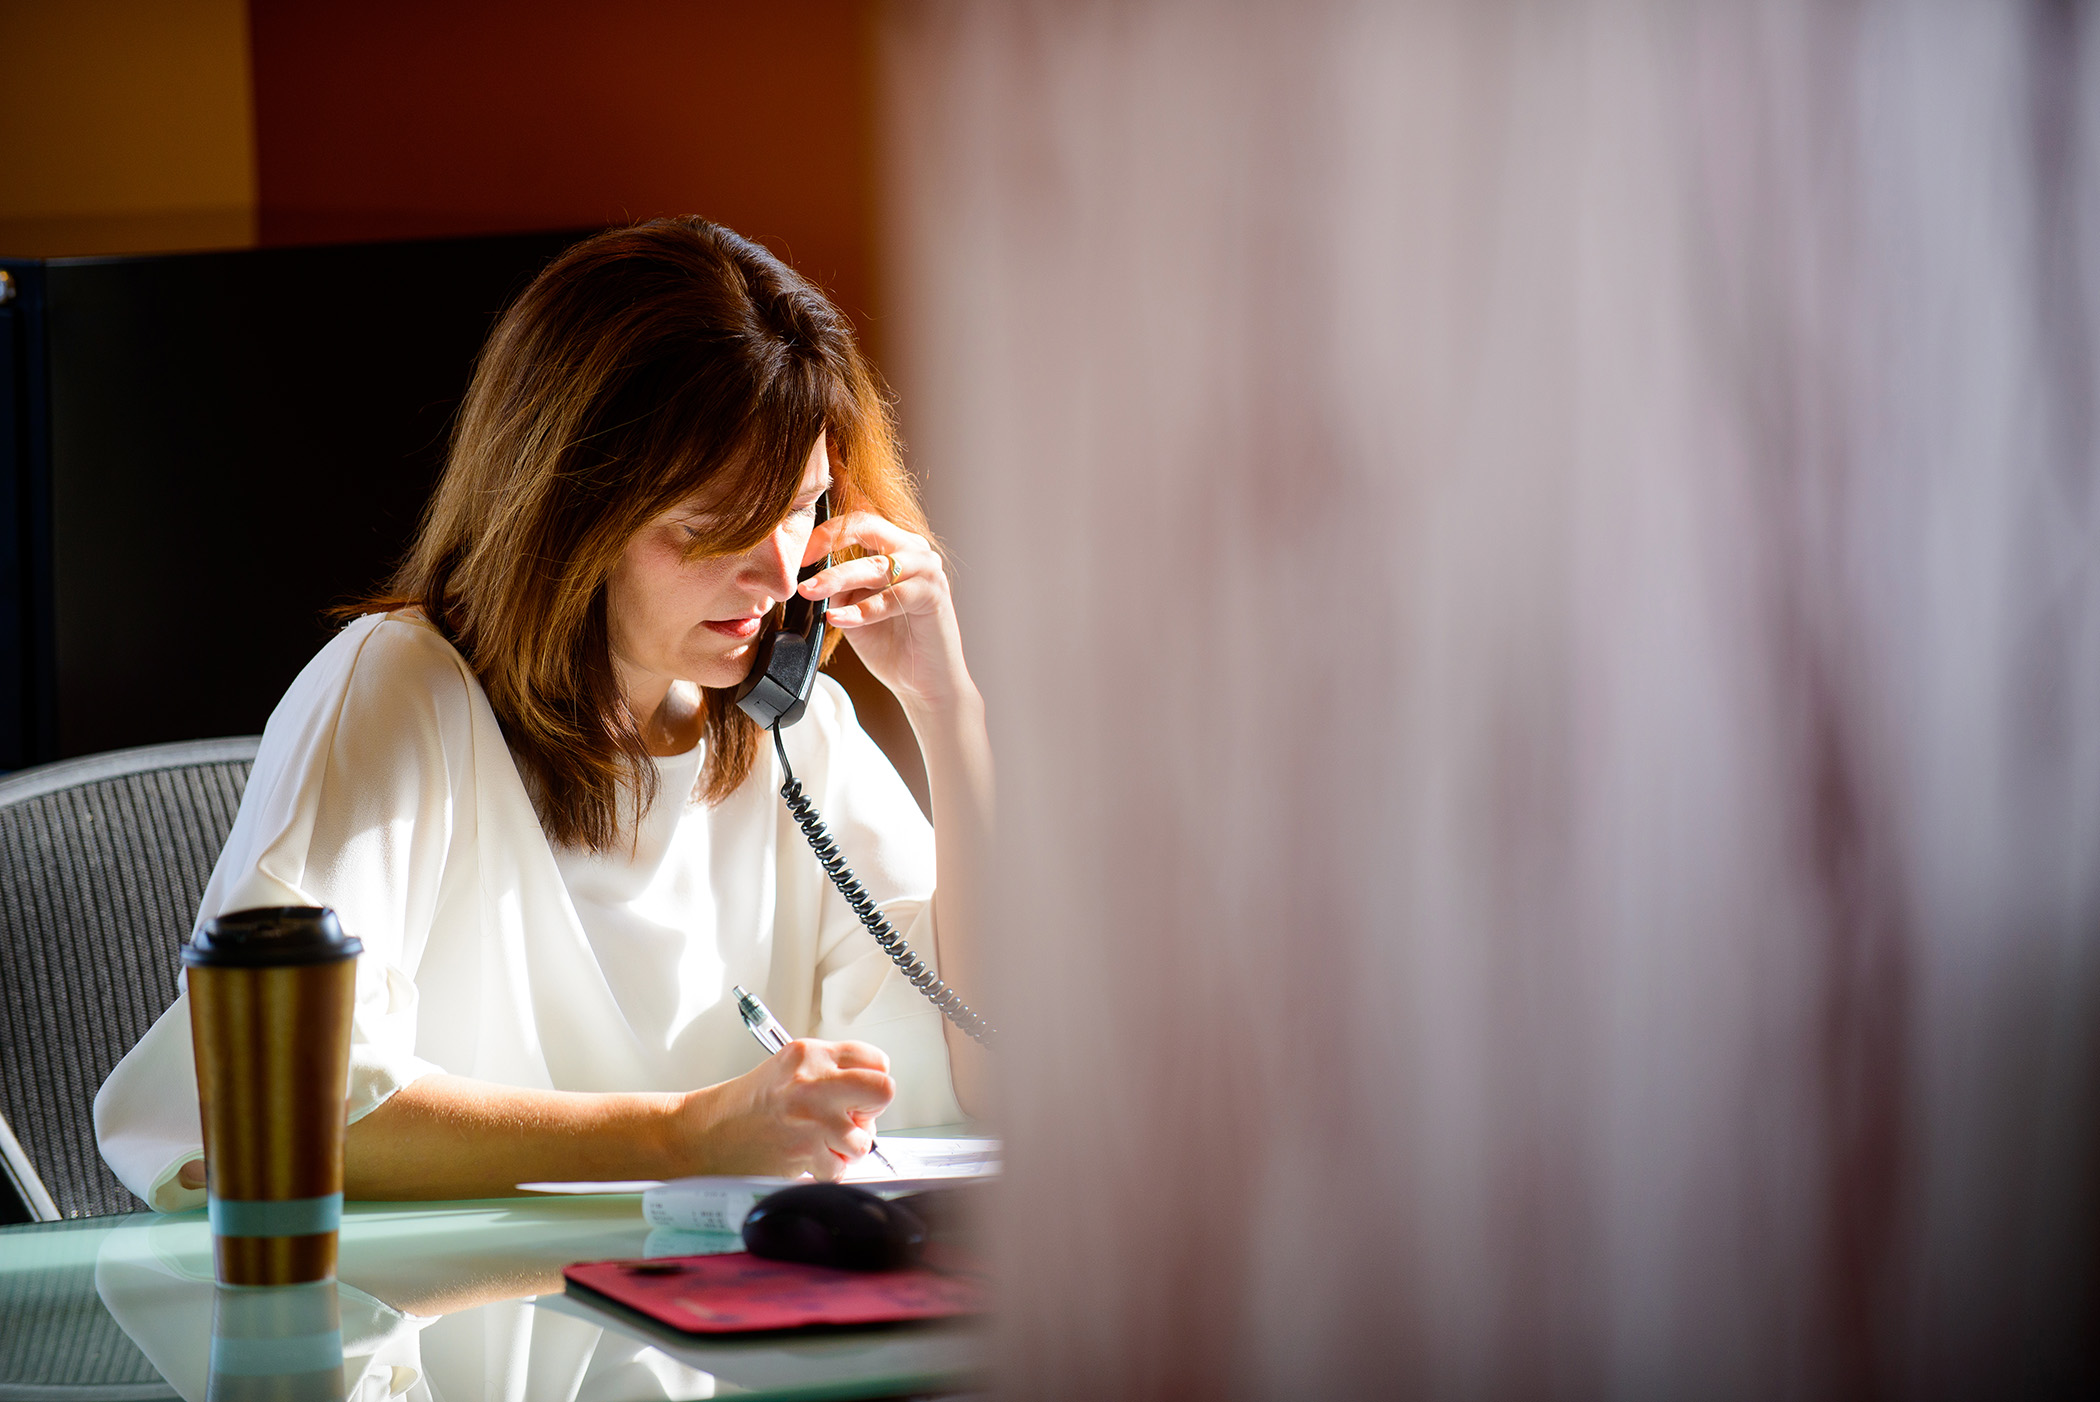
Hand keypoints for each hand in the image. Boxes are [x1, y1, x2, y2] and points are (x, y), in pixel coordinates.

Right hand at [677, 1038, 894, 1179]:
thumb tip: (871, 1088)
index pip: (876, 1060)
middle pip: (883, 1091)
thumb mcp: (789, 1068)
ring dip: (846, 1147)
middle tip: (852, 1116)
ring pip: (864, 1139)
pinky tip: (805, 1157)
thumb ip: (830, 1071)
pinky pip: (840, 1168)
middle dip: (872, 1109)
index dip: (871, 1080)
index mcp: (811, 1054)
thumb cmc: (746, 1106)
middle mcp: (813, 1082)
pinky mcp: (806, 1152)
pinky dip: (826, 1169)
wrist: (706, 1135)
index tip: (858, 1093)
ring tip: (819, 1141)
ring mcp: (812, 1119)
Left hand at [798, 512, 973, 710]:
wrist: (923, 682)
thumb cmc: (891, 643)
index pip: (858, 523)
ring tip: (810, 592)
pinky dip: (861, 610)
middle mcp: (914, 550)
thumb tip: (808, 570)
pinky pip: (891, 598)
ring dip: (838, 577)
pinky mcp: (933, 595)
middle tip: (801, 563)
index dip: (825, 533)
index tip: (797, 553)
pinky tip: (837, 618)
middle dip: (829, 542)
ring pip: (876, 565)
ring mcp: (927, 570)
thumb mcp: (853, 606)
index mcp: (895, 546)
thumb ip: (838, 584)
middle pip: (867, 529)